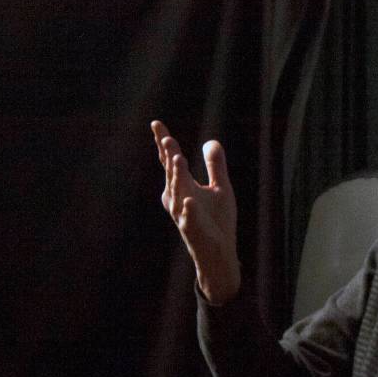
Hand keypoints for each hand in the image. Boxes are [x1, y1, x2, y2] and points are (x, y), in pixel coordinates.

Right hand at [152, 120, 240, 304]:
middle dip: (168, 155)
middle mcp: (178, 198)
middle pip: (172, 172)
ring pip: (178, 192)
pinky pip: (190, 218)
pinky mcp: (194, 229)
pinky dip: (189, 209)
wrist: (219, 252)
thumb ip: (215, 165)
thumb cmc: (216, 221)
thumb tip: (211, 141)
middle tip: (166, 138)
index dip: (164, 143)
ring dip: (177, 176)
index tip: (157, 124)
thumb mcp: (220, 188)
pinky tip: (190, 200)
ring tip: (177, 157)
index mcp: (182, 187)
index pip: (171, 161)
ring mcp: (184, 214)